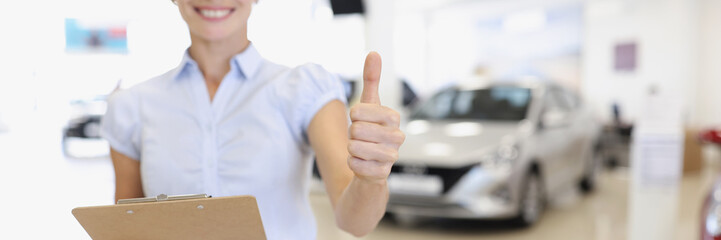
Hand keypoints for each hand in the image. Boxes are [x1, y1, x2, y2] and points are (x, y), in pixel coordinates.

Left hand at [347, 52, 404, 183]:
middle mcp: (397, 136)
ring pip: (354, 148)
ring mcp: (391, 157)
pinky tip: (363, 163)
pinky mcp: (382, 174)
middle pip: (355, 130)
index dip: (353, 115)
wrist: (372, 164)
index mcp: (393, 117)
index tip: (360, 119)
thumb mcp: (369, 104)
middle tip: (361, 137)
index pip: (358, 111)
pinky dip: (352, 163)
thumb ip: (371, 79)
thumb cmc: (371, 129)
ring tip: (362, 149)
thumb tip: (374, 53)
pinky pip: (354, 164)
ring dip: (351, 149)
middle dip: (351, 134)